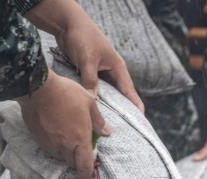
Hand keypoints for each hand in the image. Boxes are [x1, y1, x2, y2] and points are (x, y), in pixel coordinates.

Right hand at [18, 70, 108, 178]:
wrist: (36, 87)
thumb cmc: (66, 93)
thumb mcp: (89, 103)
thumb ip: (98, 121)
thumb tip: (107, 132)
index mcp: (80, 139)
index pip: (85, 166)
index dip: (86, 177)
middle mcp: (64, 145)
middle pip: (71, 162)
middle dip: (77, 162)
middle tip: (80, 153)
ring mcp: (49, 142)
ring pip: (59, 156)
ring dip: (65, 154)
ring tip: (68, 142)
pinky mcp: (37, 137)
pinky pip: (48, 148)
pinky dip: (54, 146)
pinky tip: (56, 135)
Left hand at [25, 0, 142, 110]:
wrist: (66, 23)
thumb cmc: (82, 37)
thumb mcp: (87, 60)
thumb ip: (90, 80)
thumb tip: (92, 99)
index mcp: (117, 67)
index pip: (129, 90)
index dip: (135, 105)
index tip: (140, 119)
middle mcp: (111, 71)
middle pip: (119, 94)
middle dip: (121, 108)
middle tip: (124, 126)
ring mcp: (100, 71)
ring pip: (106, 92)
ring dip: (106, 103)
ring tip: (107, 121)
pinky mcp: (89, 71)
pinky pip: (94, 87)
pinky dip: (93, 96)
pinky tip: (92, 107)